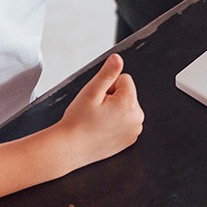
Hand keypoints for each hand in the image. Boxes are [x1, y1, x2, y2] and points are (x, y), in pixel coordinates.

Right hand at [57, 54, 143, 169]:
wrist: (69, 148)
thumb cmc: (78, 121)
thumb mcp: (91, 91)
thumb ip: (108, 72)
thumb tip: (118, 58)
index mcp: (129, 104)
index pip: (124, 79)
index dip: (108, 86)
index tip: (98, 99)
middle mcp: (137, 118)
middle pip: (127, 94)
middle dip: (112, 98)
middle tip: (96, 111)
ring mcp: (134, 131)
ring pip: (126, 107)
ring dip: (114, 110)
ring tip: (98, 120)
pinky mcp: (129, 140)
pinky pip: (125, 122)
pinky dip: (115, 123)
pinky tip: (101, 129)